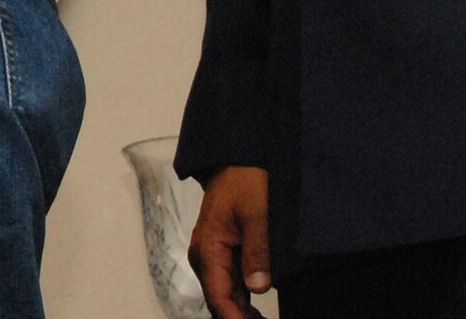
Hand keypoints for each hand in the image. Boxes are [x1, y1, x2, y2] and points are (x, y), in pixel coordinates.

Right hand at [188, 166, 271, 318]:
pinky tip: (257, 315)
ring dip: (241, 314)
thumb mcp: (257, 213)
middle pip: (219, 302)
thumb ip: (257, 250)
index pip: (218, 296)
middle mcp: (205, 258)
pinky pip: (230, 287)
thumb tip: (259, 287)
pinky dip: (242, 303)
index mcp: (208, 249)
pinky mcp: (223, 256)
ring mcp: (213, 258)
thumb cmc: (244, 181)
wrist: (237, 161)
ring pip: (225, 297)